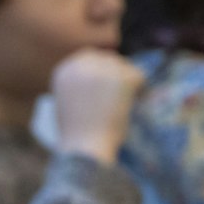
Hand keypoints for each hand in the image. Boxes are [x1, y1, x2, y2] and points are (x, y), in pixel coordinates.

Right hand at [51, 49, 145, 163]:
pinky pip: (139, 76)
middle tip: (123, 94)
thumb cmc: (77, 135)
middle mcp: (81, 65)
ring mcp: (102, 70)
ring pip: (125, 68)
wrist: (85, 148)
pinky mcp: (121, 78)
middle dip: (117, 74)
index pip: (89, 56)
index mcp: (64, 71)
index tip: (109, 84)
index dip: (102, 69)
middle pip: (109, 59)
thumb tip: (102, 79)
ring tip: (121, 106)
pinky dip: (139, 90)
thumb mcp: (67, 103)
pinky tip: (130, 105)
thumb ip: (79, 85)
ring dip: (127, 84)